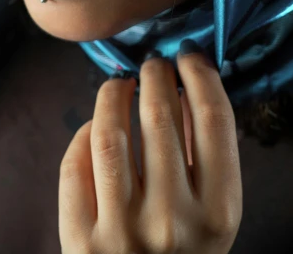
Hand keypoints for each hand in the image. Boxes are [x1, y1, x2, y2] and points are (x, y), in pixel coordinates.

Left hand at [58, 49, 241, 252]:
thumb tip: (186, 85)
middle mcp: (172, 220)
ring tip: (120, 84)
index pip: (213, 120)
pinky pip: (75, 164)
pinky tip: (94, 126)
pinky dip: (82, 134)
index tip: (188, 57)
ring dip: (113, 94)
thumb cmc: (183, 252)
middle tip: (152, 66)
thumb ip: (206, 158)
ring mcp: (122, 231)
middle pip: (160, 116)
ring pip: (108, 132)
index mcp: (218, 212)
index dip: (199, 75)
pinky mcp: (80, 240)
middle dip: (154, 75)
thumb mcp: (213, 215)